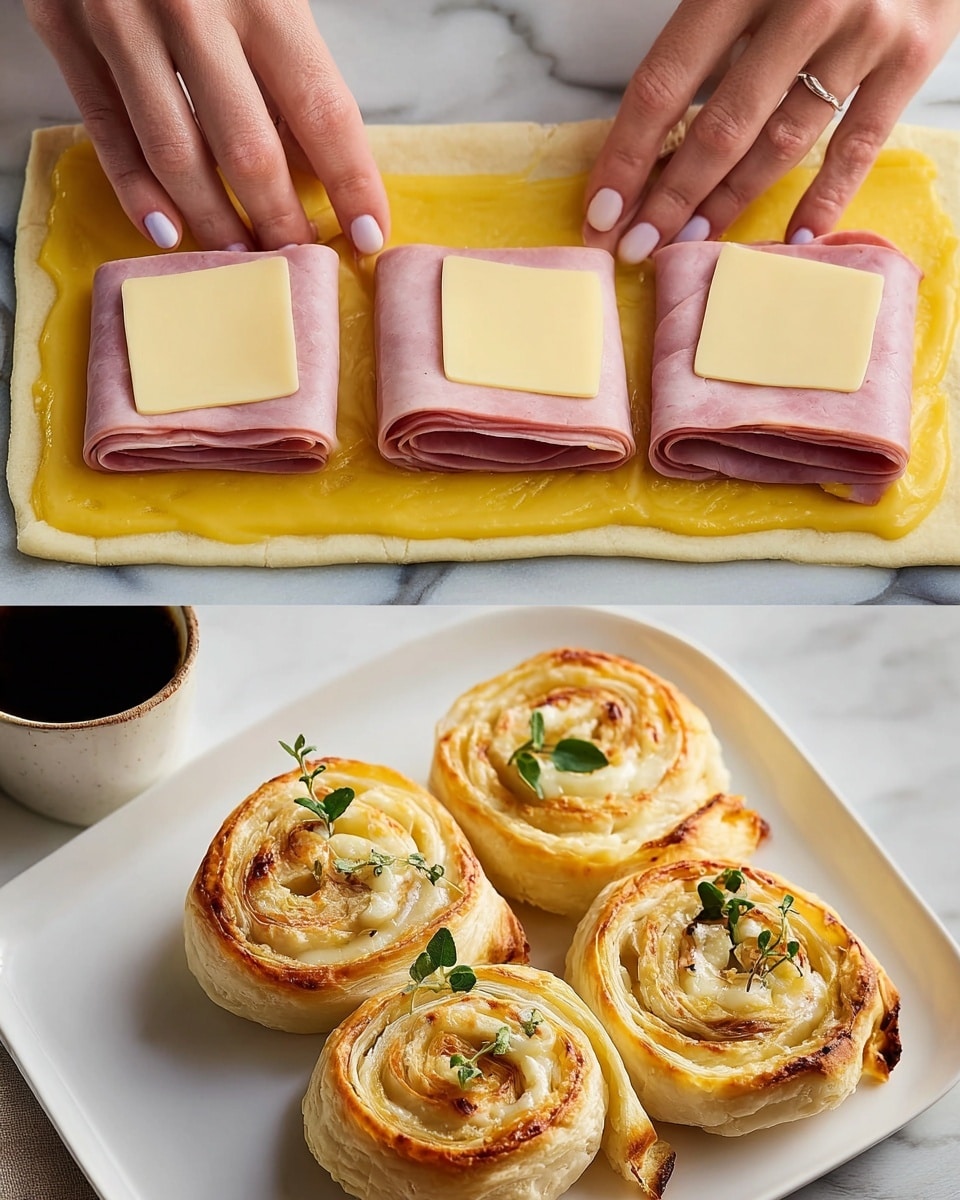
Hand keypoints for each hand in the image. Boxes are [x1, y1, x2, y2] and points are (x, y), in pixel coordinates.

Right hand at [24, 0, 389, 253]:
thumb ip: (290, 56)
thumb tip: (313, 159)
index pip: (322, 110)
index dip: (351, 183)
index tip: (369, 235)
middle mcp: (190, 9)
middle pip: (250, 151)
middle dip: (281, 222)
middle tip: (300, 263)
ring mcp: (120, 21)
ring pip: (176, 155)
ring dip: (215, 221)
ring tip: (243, 258)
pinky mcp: (64, 28)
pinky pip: (106, 131)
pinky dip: (136, 190)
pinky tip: (167, 230)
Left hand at [583, 0, 959, 260]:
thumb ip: (708, 34)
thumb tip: (654, 134)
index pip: (665, 84)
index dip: (628, 155)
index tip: (602, 209)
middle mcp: (804, 5)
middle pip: (721, 128)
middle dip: (672, 199)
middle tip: (638, 246)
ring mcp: (863, 32)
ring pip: (782, 143)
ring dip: (730, 202)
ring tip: (694, 242)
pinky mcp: (913, 55)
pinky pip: (859, 144)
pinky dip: (826, 199)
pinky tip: (794, 238)